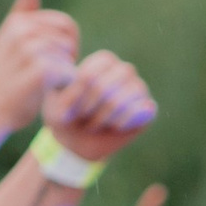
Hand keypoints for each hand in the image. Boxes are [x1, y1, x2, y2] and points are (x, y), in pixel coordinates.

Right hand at [0, 0, 80, 129]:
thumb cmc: (0, 78)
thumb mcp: (6, 39)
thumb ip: (21, 12)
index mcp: (19, 21)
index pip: (65, 24)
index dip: (64, 45)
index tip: (48, 60)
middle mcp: (24, 31)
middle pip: (70, 40)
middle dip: (65, 59)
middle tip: (46, 76)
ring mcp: (32, 50)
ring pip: (70, 58)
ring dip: (63, 75)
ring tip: (40, 85)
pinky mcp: (41, 70)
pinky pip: (70, 74)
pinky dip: (62, 88)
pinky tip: (44, 94)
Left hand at [41, 49, 156, 165]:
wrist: (78, 143)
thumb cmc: (66, 118)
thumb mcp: (57, 107)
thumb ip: (67, 92)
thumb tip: (87, 82)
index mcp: (103, 62)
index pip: (96, 68)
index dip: (83, 90)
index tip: (73, 106)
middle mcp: (124, 71)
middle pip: (112, 80)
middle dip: (93, 104)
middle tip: (84, 117)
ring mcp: (138, 89)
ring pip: (128, 93)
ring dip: (106, 114)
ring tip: (95, 123)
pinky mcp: (147, 110)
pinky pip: (142, 108)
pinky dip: (123, 120)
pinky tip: (113, 126)